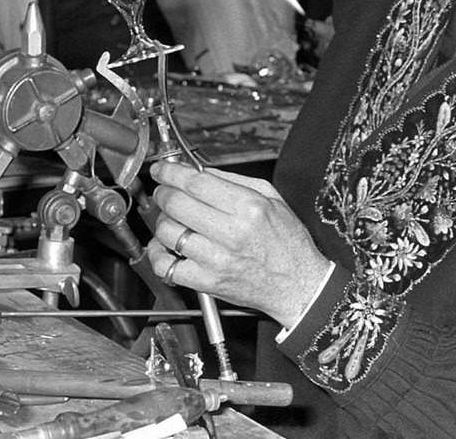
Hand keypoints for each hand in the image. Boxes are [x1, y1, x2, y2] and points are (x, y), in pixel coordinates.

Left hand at [147, 162, 331, 329]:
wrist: (298, 285)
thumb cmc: (288, 244)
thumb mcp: (272, 199)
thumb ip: (235, 181)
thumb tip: (200, 171)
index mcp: (248, 208)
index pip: (196, 183)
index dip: (171, 172)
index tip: (162, 169)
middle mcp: (231, 233)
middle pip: (177, 204)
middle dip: (163, 192)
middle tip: (164, 191)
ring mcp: (216, 260)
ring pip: (168, 232)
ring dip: (162, 221)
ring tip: (170, 219)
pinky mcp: (207, 282)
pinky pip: (167, 267)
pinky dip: (157, 254)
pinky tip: (165, 247)